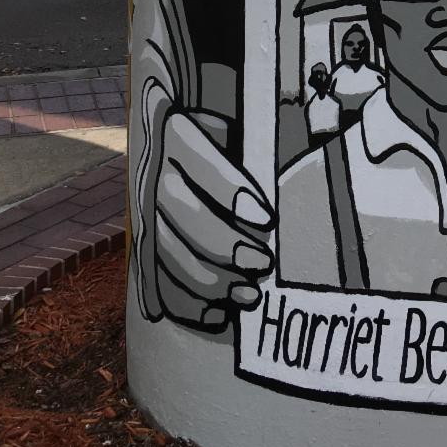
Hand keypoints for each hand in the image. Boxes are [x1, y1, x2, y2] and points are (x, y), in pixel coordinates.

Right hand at [155, 109, 275, 331]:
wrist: (185, 150)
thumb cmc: (231, 141)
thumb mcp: (241, 131)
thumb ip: (256, 144)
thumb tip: (302, 152)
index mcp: (177, 132)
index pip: (197, 159)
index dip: (228, 191)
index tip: (266, 219)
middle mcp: (155, 171)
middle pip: (179, 212)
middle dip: (223, 245)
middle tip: (263, 262)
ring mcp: (145, 211)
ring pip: (164, 251)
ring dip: (208, 280)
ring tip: (250, 293)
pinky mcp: (144, 247)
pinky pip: (154, 281)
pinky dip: (184, 303)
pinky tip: (218, 315)